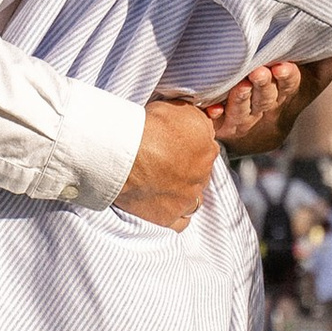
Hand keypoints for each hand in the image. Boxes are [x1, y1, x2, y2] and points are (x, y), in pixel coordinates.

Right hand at [116, 95, 221, 229]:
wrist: (124, 154)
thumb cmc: (146, 127)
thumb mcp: (178, 108)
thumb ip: (195, 118)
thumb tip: (202, 121)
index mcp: (207, 146)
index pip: (206, 145)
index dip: (189, 142)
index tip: (173, 141)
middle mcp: (202, 174)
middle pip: (200, 172)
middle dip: (187, 167)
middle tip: (164, 161)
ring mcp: (187, 198)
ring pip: (195, 198)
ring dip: (185, 191)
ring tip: (165, 183)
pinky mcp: (169, 217)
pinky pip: (181, 222)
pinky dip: (177, 214)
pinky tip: (166, 204)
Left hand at [216, 52, 331, 159]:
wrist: (257, 135)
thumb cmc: (284, 95)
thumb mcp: (311, 80)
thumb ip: (330, 61)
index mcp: (287, 95)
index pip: (290, 86)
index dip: (287, 78)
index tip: (283, 67)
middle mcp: (265, 107)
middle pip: (266, 97)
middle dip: (263, 86)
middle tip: (259, 73)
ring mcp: (243, 117)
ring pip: (242, 109)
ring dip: (240, 99)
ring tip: (239, 86)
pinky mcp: (221, 124)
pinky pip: (216, 123)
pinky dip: (213, 116)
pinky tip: (211, 110)